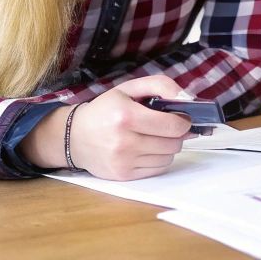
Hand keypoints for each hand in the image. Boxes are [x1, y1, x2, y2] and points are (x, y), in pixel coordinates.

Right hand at [23, 74, 193, 179]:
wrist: (75, 137)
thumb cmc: (105, 110)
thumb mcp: (128, 88)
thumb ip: (159, 85)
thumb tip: (185, 97)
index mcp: (126, 116)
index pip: (173, 125)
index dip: (183, 121)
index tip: (181, 117)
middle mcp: (124, 141)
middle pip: (173, 143)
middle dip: (177, 134)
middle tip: (168, 127)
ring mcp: (124, 161)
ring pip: (168, 158)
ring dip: (168, 147)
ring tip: (155, 137)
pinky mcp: (124, 175)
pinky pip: (157, 169)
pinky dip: (158, 159)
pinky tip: (147, 149)